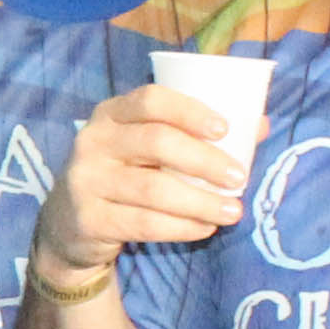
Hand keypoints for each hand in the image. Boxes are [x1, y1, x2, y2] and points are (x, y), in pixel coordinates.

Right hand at [32, 85, 257, 279]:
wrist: (69, 225)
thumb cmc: (124, 175)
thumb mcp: (148, 148)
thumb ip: (197, 134)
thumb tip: (260, 125)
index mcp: (111, 113)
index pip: (150, 100)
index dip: (189, 111)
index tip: (225, 130)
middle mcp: (93, 141)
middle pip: (156, 143)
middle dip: (204, 161)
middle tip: (240, 178)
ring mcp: (86, 180)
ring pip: (152, 189)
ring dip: (200, 201)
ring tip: (233, 211)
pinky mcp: (88, 219)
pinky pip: (143, 223)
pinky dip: (180, 227)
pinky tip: (205, 229)